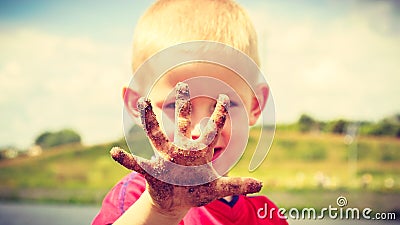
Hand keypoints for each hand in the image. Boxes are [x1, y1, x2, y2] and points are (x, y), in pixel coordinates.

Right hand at [111, 82, 261, 213]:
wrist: (176, 202)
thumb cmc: (196, 191)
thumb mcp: (218, 188)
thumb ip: (237, 185)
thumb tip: (262, 186)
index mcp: (198, 151)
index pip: (210, 129)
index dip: (218, 114)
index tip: (223, 95)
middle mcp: (180, 149)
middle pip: (181, 123)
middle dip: (182, 104)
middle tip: (183, 85)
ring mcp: (165, 158)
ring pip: (156, 135)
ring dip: (150, 120)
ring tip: (144, 102)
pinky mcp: (153, 172)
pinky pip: (136, 164)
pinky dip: (126, 159)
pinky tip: (114, 152)